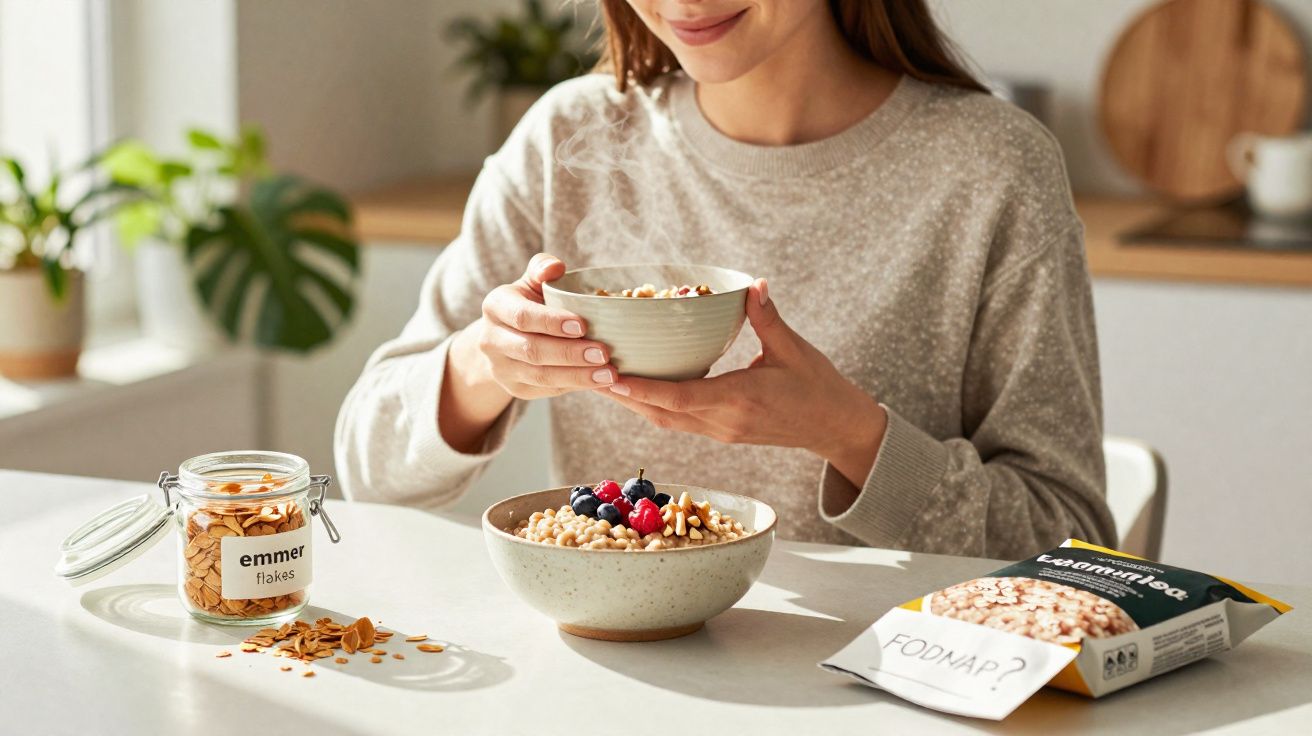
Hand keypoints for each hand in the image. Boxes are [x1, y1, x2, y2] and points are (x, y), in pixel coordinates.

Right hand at [464, 253, 617, 398]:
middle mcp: (491, 340)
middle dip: (570, 353)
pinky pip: (546, 391)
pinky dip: (574, 386)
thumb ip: (543, 268)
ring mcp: (500, 368)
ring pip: (540, 376)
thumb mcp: (532, 281)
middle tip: (603, 353)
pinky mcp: (514, 389)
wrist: (506, 336)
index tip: (582, 325)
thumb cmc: (530, 302)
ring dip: (577, 376)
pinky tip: (598, 382)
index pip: (522, 316)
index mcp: (495, 306)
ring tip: (608, 374)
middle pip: (531, 350)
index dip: (551, 322)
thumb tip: (555, 267)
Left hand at [604, 278, 887, 487]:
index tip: (610, 375)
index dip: (642, 389)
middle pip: (660, 413)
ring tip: (601, 379)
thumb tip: (753, 285)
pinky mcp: (721, 433)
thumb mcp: (794, 350)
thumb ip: (769, 318)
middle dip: (623, 396)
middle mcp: (723, 422)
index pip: (680, 397)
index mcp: (739, 400)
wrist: (835, 427)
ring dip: (633, 403)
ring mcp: (721, 431)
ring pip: (665, 421)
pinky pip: (678, 421)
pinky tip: (634, 389)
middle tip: (587, 372)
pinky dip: (653, 406)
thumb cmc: (819, 387)